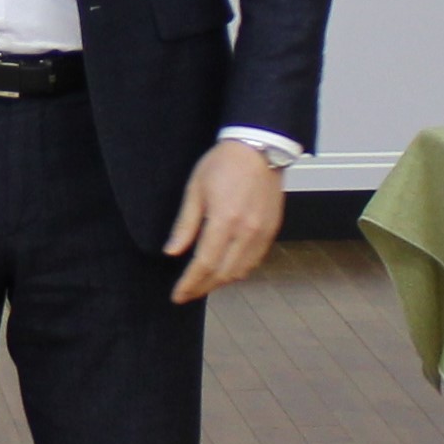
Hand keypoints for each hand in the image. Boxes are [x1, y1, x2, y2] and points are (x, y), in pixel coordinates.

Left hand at [165, 140, 284, 304]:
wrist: (259, 148)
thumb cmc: (224, 164)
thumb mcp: (195, 189)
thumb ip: (185, 225)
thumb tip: (172, 252)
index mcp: (224, 220)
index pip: (204, 264)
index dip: (189, 284)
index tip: (178, 295)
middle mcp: (246, 231)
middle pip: (223, 274)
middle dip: (202, 288)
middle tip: (187, 294)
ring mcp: (262, 233)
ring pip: (241, 271)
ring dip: (220, 282)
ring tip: (203, 284)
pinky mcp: (272, 230)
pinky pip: (254, 261)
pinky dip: (238, 271)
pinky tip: (225, 270)